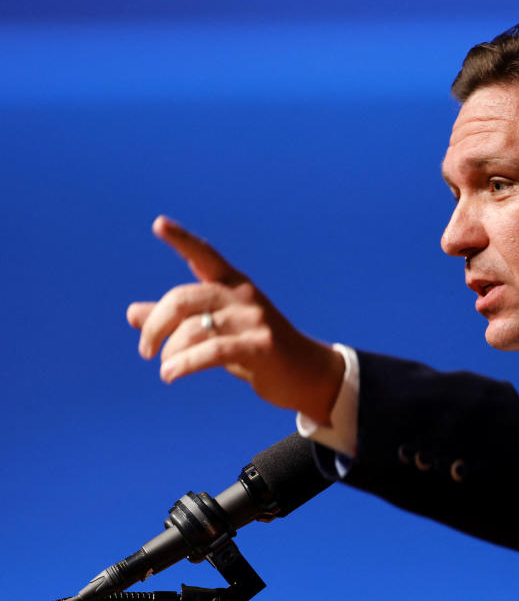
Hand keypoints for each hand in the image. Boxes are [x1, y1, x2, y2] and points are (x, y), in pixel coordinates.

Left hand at [127, 216, 344, 422]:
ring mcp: (253, 320)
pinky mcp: (260, 346)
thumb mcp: (216, 330)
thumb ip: (177, 321)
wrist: (305, 374)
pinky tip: (170, 376)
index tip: (158, 224)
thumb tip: (132, 313)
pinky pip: (211, 352)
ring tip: (166, 370)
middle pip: (182, 299)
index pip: (204, 255)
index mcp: (233, 285)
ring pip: (192, 329)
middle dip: (155, 325)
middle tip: (145, 351)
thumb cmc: (255, 350)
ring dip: (170, 353)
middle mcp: (242, 296)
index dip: (181, 240)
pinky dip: (184, 364)